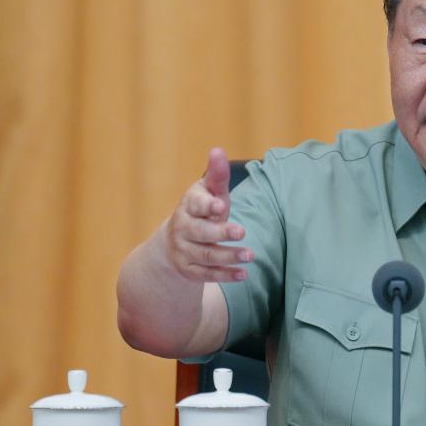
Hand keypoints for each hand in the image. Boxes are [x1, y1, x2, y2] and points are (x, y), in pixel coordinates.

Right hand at [163, 147, 251, 282]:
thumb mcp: (208, 192)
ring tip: (250, 255)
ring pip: (206, 255)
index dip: (208, 205)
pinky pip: (208, 275)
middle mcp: (183, 229)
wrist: (175, 242)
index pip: (196, 205)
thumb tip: (218, 150)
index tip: (221, 205)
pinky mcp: (189, 270)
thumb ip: (217, 175)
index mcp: (188, 206)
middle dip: (221, 232)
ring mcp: (184, 251)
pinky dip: (226, 275)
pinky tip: (243, 274)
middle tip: (242, 231)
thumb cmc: (202, 210)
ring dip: (228, 256)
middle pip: (201, 232)